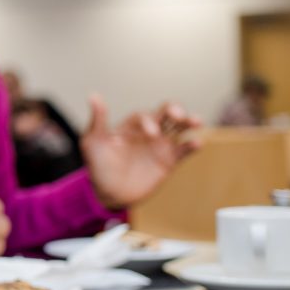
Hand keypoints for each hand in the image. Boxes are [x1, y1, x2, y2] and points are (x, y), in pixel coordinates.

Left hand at [81, 95, 201, 208]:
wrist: (109, 194)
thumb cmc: (98, 167)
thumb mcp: (93, 143)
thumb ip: (98, 120)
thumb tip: (93, 95)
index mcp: (131, 126)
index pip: (144, 116)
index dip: (149, 121)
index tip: (151, 133)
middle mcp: (148, 132)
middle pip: (166, 113)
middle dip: (174, 109)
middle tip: (179, 114)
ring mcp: (160, 146)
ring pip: (179, 128)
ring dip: (189, 121)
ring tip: (197, 121)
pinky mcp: (169, 161)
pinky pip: (184, 150)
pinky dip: (192, 144)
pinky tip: (197, 142)